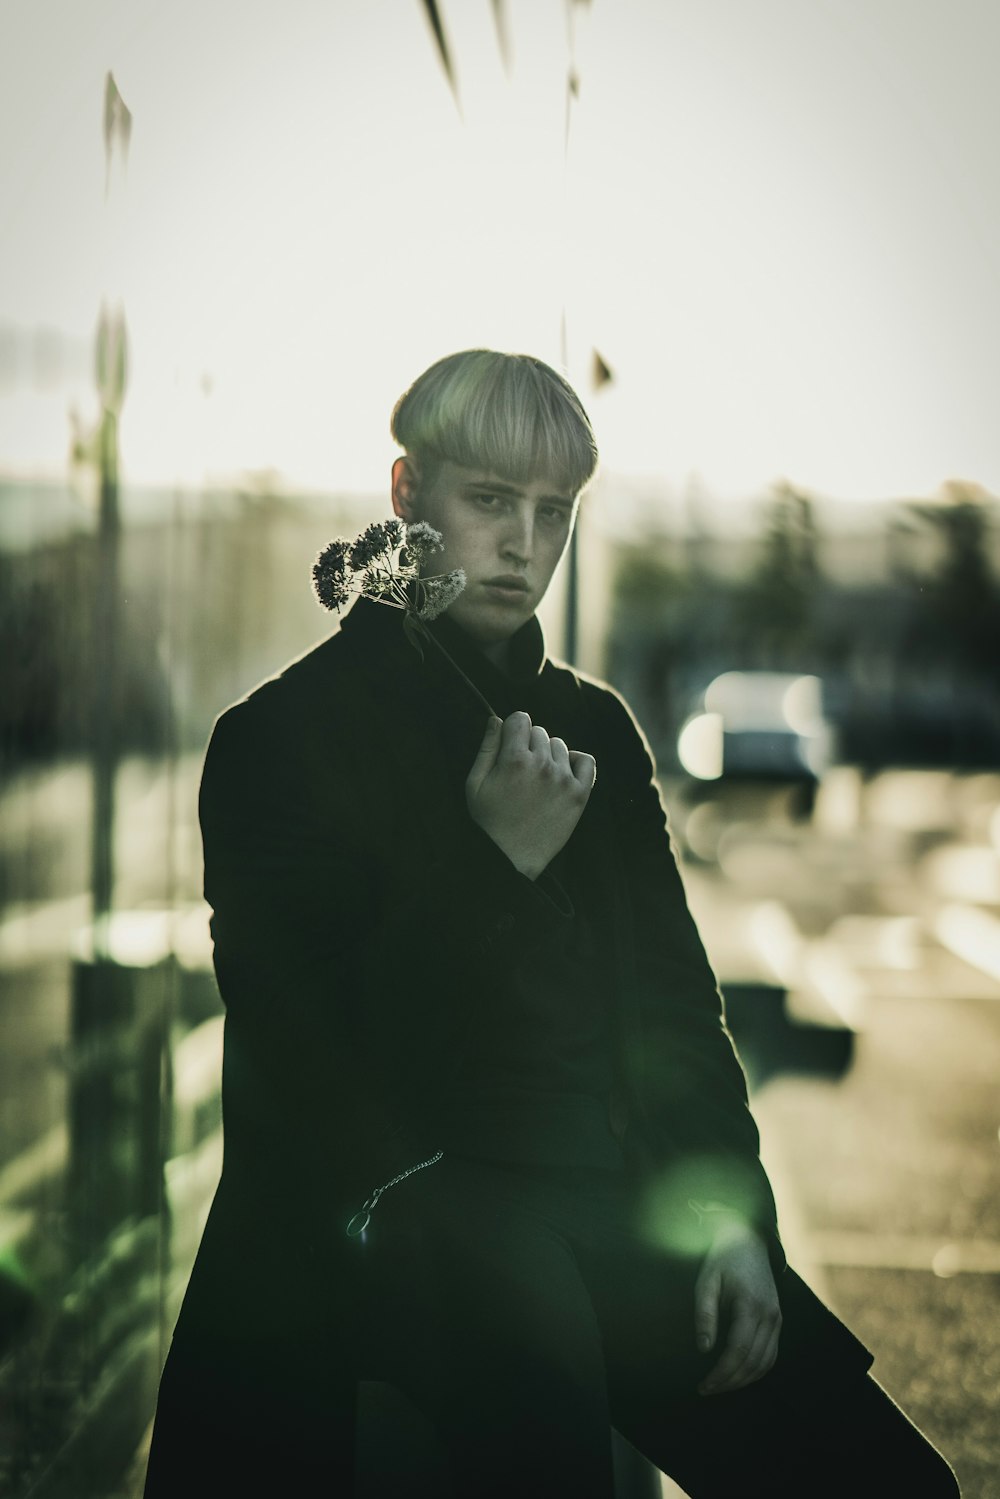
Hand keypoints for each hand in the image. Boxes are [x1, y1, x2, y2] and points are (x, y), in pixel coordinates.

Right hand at [465, 712, 596, 880]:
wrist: (510, 859)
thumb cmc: (488, 821)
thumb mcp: (475, 784)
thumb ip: (486, 748)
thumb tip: (496, 719)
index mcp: (514, 760)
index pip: (520, 719)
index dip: (512, 729)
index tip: (509, 745)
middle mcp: (541, 765)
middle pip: (539, 732)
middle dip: (528, 744)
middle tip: (520, 770)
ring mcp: (563, 779)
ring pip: (560, 746)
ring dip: (548, 755)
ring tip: (537, 779)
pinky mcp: (579, 795)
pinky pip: (586, 762)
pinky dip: (576, 762)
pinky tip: (562, 773)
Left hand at [694, 1218, 780, 1395]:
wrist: (748, 1240)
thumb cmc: (722, 1260)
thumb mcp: (706, 1281)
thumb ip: (705, 1314)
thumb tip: (704, 1349)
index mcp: (751, 1305)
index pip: (739, 1351)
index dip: (721, 1373)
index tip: (703, 1385)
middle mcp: (770, 1315)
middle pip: (753, 1362)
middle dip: (729, 1382)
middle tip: (706, 1390)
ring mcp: (777, 1319)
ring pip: (765, 1363)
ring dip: (743, 1380)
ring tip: (719, 1387)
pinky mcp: (778, 1321)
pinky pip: (771, 1355)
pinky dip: (757, 1371)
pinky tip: (739, 1376)